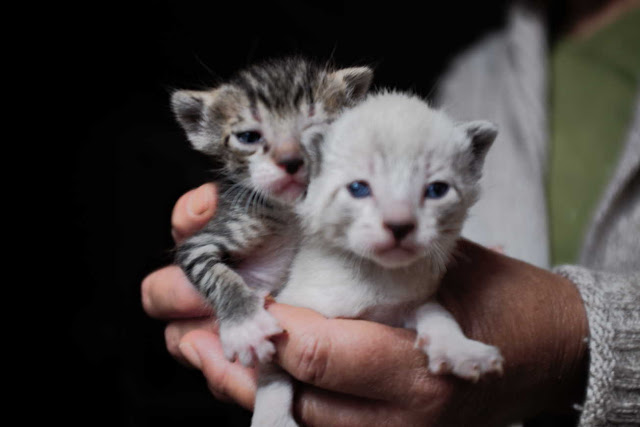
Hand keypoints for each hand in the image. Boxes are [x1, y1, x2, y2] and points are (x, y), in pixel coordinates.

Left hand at [142, 184, 588, 425]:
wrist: (550, 350)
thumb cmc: (503, 299)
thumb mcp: (450, 266)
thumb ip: (381, 257)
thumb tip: (305, 230)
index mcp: (414, 369)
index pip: (318, 354)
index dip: (263, 326)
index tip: (222, 301)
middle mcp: (395, 414)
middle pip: (291, 394)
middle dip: (228, 361)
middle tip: (182, 329)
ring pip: (295, 413)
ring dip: (238, 381)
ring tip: (193, 347)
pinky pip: (314, 417)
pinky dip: (274, 393)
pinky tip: (241, 369)